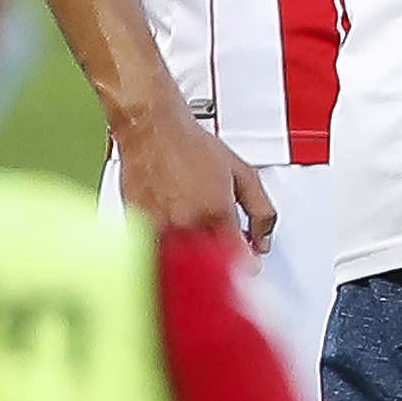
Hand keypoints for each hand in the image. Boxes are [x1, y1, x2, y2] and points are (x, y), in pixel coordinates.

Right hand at [115, 105, 277, 254]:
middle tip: (224, 255)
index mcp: (216, 212)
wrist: (153, 133)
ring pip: (180, 265)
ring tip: (198, 243)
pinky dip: (169, 255)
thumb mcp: (244, 174)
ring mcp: (160, 228)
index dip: (245, 265)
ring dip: (193, 263)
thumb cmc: (193, 148)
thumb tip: (263, 241)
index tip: (247, 266)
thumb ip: (261, 210)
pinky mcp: (138, 229)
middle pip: (208, 267)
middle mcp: (186, 223)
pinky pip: (156, 255)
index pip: (236, 258)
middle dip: (219, 267)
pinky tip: (176, 237)